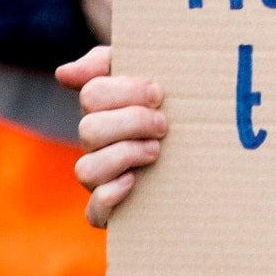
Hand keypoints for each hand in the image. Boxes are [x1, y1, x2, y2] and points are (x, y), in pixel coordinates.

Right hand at [54, 44, 164, 227]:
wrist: (209, 156)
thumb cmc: (174, 109)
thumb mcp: (149, 75)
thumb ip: (108, 62)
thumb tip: (65, 73)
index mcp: (103, 109)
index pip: (93, 94)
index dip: (125, 91)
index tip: (158, 94)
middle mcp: (96, 145)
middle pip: (89, 130)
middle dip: (131, 122)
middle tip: (164, 124)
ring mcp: (101, 179)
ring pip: (86, 170)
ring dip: (123, 156)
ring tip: (156, 151)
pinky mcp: (111, 211)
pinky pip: (94, 213)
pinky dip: (109, 197)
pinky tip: (133, 182)